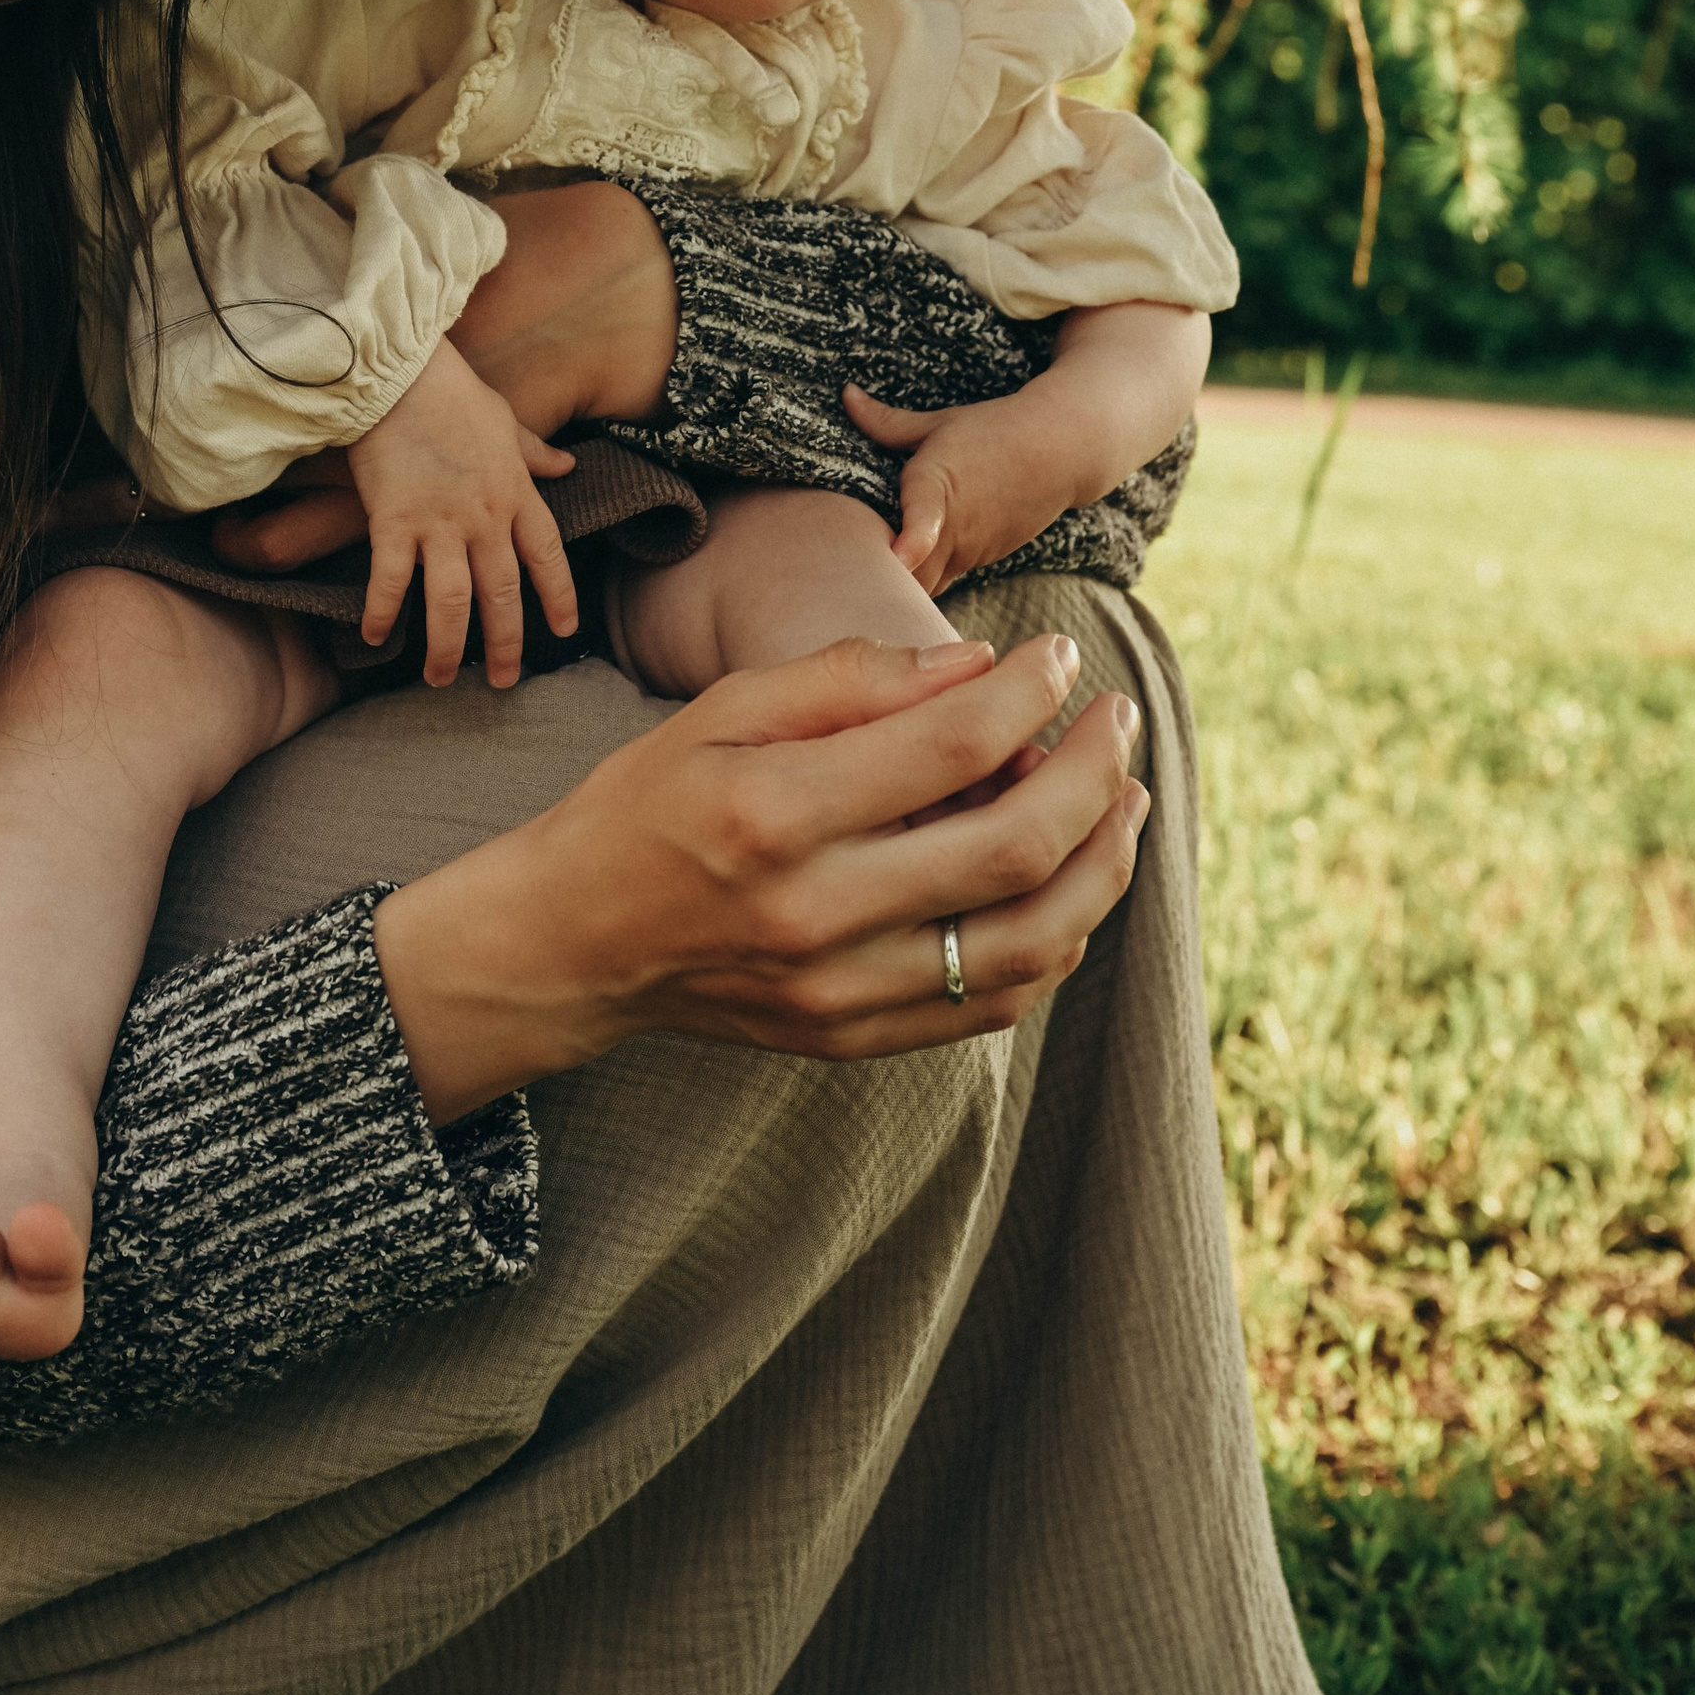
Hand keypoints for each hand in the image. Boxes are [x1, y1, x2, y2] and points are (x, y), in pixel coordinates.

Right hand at [349, 338, 577, 689]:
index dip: (559, 597)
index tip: (565, 631)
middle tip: (503, 681)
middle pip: (502, 594)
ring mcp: (439, 523)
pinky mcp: (394, 522)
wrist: (399, 373)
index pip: (548, 556)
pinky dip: (385, 612)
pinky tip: (377, 637)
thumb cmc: (452, 393)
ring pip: (453, 602)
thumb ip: (535, 453)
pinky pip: (392, 581)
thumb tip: (567, 465)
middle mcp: (484, 517)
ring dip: (448, 646)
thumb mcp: (506, 422)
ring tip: (441, 678)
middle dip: (506, 644)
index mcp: (516, 492)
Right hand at [373, 626, 1149, 1119]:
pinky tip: (1070, 883)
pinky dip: (1055, 940)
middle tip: (1118, 719)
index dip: (1028, 692)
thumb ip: (844, 681)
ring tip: (1124, 800)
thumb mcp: (716, 711)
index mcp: (772, 813)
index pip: (950, 746)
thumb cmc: (640, 806)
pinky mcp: (852, 1038)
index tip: (1059, 655)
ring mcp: (838, 991)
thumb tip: (974, 664)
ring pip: (1031, 941)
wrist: (570, 945)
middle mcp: (813, 913)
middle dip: (1093, 773)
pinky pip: (993, 1002)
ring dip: (1102, 866)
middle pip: (1014, 849)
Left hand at [844, 389, 1065, 591]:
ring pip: (927, 585)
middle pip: (912, 576)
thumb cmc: (993, 430)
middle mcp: (956, 525)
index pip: (925, 518)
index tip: (897, 558)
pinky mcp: (982, 560)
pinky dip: (924, 578)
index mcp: (937, 484)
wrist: (1060, 450)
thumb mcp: (938, 423)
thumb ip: (886, 421)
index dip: (912, 543)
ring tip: (864, 581)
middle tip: (843, 582)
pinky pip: (944, 579)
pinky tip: (905, 570)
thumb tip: (846, 394)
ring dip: (900, 586)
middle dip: (879, 583)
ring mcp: (972, 549)